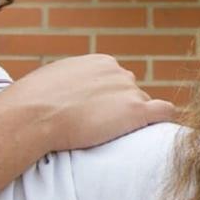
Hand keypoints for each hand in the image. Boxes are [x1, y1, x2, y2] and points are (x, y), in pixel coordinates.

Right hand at [0, 54, 175, 150]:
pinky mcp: (136, 111)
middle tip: (104, 130)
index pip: (118, 80)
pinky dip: (165, 120)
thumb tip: (69, 92)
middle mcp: (119, 72)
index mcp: (101, 62)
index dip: (110, 100)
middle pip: (132, 93)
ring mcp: (129, 91)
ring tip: (117, 137)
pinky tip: (160, 132)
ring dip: (134, 121)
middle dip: (122, 109)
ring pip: (144, 106)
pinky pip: (165, 112)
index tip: (99, 115)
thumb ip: (72, 82)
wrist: (34, 114)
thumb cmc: (35, 101)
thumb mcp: (55, 79)